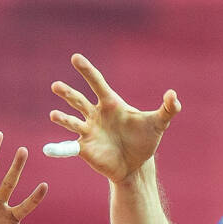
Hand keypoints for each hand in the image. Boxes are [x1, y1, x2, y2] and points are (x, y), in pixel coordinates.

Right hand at [46, 54, 179, 183]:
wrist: (136, 165)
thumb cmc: (145, 140)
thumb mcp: (158, 124)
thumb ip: (168, 109)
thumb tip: (174, 95)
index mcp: (110, 103)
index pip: (97, 83)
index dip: (87, 71)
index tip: (76, 58)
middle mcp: (95, 114)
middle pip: (79, 100)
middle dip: (68, 93)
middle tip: (56, 86)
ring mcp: (88, 131)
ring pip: (71, 121)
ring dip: (62, 118)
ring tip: (54, 115)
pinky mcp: (84, 149)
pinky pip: (69, 147)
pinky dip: (59, 149)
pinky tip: (48, 150)